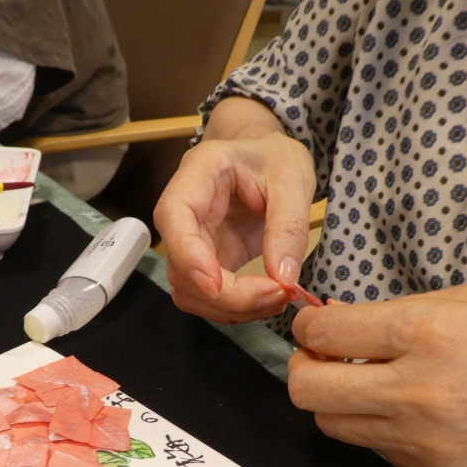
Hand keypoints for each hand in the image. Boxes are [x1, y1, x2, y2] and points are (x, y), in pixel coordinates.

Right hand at [153, 97, 315, 323]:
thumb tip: (283, 278)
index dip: (188, 255)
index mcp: (198, 174)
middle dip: (226, 295)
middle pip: (180, 267)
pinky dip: (236, 309)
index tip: (217, 284)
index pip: (173, 216)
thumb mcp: (293, 179)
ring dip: (231, 308)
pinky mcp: (207, 262)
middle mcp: (184, 212)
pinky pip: (208, 297)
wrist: (266, 158)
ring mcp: (192, 242)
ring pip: (189, 291)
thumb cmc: (274, 158)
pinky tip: (268, 299)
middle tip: (278, 294)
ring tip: (279, 297)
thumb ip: (289, 226)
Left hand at [287, 284, 466, 466]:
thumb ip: (393, 313)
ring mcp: (425, 439)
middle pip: (308, 392)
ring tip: (369, 381)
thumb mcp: (465, 298)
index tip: (315, 324)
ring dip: (335, 401)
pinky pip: (376, 448)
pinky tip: (410, 407)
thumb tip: (336, 323)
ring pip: (333, 426)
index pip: (323, 334)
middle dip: (304, 368)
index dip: (307, 325)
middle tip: (323, 356)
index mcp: (426, 332)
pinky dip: (377, 426)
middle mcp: (418, 391)